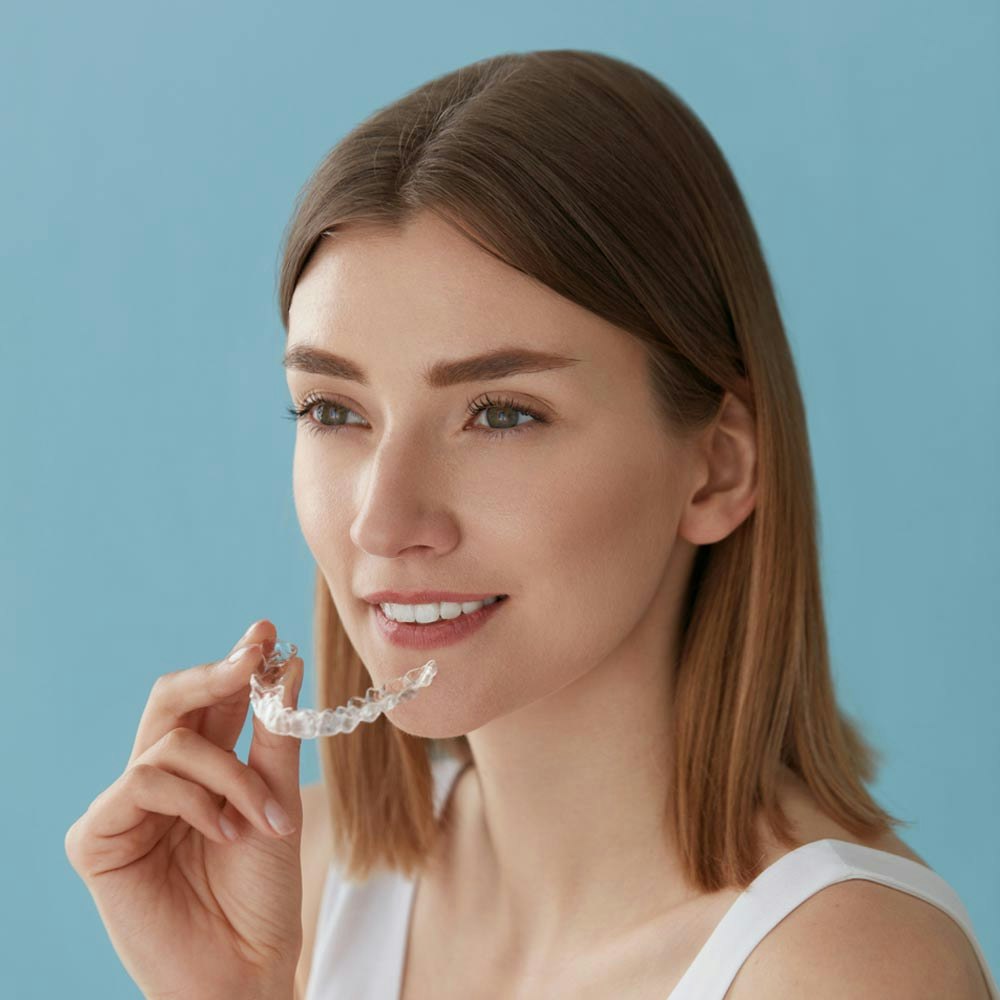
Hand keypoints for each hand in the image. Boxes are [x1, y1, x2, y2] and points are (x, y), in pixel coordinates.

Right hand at [65, 620, 304, 999]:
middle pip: (171, 699)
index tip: (267, 631)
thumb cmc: (264, 890)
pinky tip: (223, 831)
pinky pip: (143, 782)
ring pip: (170, 743)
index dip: (236, 661)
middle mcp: (162, 777)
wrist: (247, 967)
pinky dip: (194, 800)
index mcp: (204, 765)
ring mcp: (126, 807)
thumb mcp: (280, 799)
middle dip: (216, 674)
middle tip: (253, 654)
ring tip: (262, 820)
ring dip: (229, 773)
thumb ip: (275, 733)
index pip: (212, 699)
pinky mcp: (97, 838)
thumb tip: (286, 661)